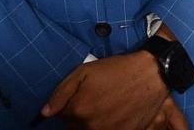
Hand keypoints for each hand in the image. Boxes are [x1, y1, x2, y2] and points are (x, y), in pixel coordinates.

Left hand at [42, 51, 182, 129]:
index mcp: (78, 110)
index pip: (61, 117)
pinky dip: (107, 125)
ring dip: (92, 122)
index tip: (78, 97)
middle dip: (79, 115)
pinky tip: (113, 113)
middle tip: (93, 100)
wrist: (148, 75)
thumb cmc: (115, 70)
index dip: (68, 106)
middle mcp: (91, 126)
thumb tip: (45, 113)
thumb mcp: (83, 72)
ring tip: (103, 106)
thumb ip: (60, 93)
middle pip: (75, 127)